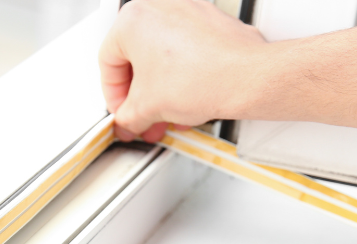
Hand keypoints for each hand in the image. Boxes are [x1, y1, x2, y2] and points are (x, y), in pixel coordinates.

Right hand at [99, 0, 268, 141]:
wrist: (248, 78)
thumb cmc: (203, 78)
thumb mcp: (147, 108)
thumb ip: (127, 116)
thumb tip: (128, 120)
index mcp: (133, 19)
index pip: (108, 64)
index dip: (114, 97)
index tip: (123, 111)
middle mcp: (159, 7)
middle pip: (137, 59)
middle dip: (141, 97)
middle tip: (143, 117)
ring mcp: (188, 11)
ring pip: (163, 56)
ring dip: (162, 90)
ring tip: (168, 114)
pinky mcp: (210, 21)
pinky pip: (186, 50)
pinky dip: (183, 76)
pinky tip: (188, 99)